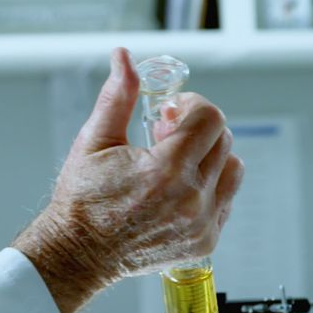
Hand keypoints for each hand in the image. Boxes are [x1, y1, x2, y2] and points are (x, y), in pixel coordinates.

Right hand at [12, 48, 243, 312]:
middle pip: (223, 139)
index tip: (168, 112)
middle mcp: (190, 200)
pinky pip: (226, 200)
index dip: (190, 105)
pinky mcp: (206, 241)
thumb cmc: (82, 201)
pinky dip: (208, 187)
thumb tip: (124, 59)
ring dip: (209, 157)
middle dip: (197, 128)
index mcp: (165, 171)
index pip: (209, 117)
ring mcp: (201, 224)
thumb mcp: (94, 140)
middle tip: (163, 137)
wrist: (79, 252)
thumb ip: (118, 96)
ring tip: (174, 164)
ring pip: (233, 169)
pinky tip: (176, 189)